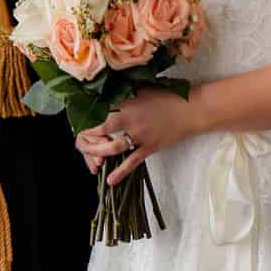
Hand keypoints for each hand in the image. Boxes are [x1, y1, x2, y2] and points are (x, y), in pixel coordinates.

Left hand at [77, 89, 197, 186]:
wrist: (190, 109)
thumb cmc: (168, 97)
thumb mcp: (143, 89)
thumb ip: (125, 92)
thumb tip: (108, 91)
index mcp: (126, 102)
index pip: (98, 109)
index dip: (86, 117)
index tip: (79, 122)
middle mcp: (130, 118)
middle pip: (99, 129)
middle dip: (87, 138)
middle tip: (80, 144)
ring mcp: (140, 135)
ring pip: (112, 147)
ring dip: (98, 155)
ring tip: (91, 163)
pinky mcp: (150, 147)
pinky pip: (132, 162)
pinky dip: (120, 172)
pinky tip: (110, 181)